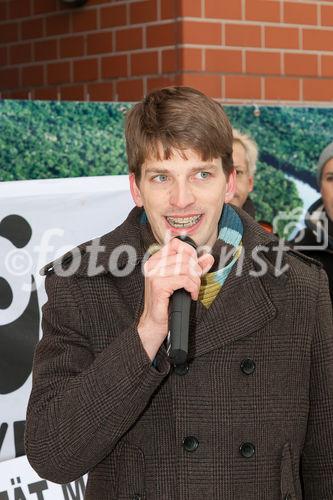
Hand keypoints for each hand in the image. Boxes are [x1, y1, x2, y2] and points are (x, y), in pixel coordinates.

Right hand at [137, 237, 213, 359]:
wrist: (154, 324)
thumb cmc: (167, 303)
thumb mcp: (182, 282)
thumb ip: (194, 268)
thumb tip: (209, 257)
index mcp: (155, 260)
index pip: (176, 244)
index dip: (189, 253)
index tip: (194, 267)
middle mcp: (152, 264)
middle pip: (184, 256)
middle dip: (196, 270)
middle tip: (195, 283)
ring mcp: (154, 274)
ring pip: (185, 268)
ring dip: (195, 281)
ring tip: (194, 290)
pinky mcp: (158, 285)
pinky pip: (184, 279)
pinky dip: (193, 288)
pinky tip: (191, 296)